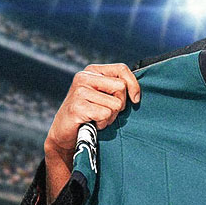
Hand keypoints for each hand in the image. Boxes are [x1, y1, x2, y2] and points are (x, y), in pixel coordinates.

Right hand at [42, 64, 139, 202]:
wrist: (65, 135)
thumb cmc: (90, 115)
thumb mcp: (105, 96)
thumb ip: (118, 88)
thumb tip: (140, 92)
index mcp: (92, 71)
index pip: (122, 69)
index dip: (133, 84)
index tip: (136, 100)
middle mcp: (84, 77)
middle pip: (121, 87)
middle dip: (120, 104)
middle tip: (108, 112)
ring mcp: (79, 91)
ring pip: (115, 104)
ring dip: (111, 117)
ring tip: (98, 119)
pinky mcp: (77, 107)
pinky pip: (105, 114)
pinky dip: (103, 123)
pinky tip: (93, 124)